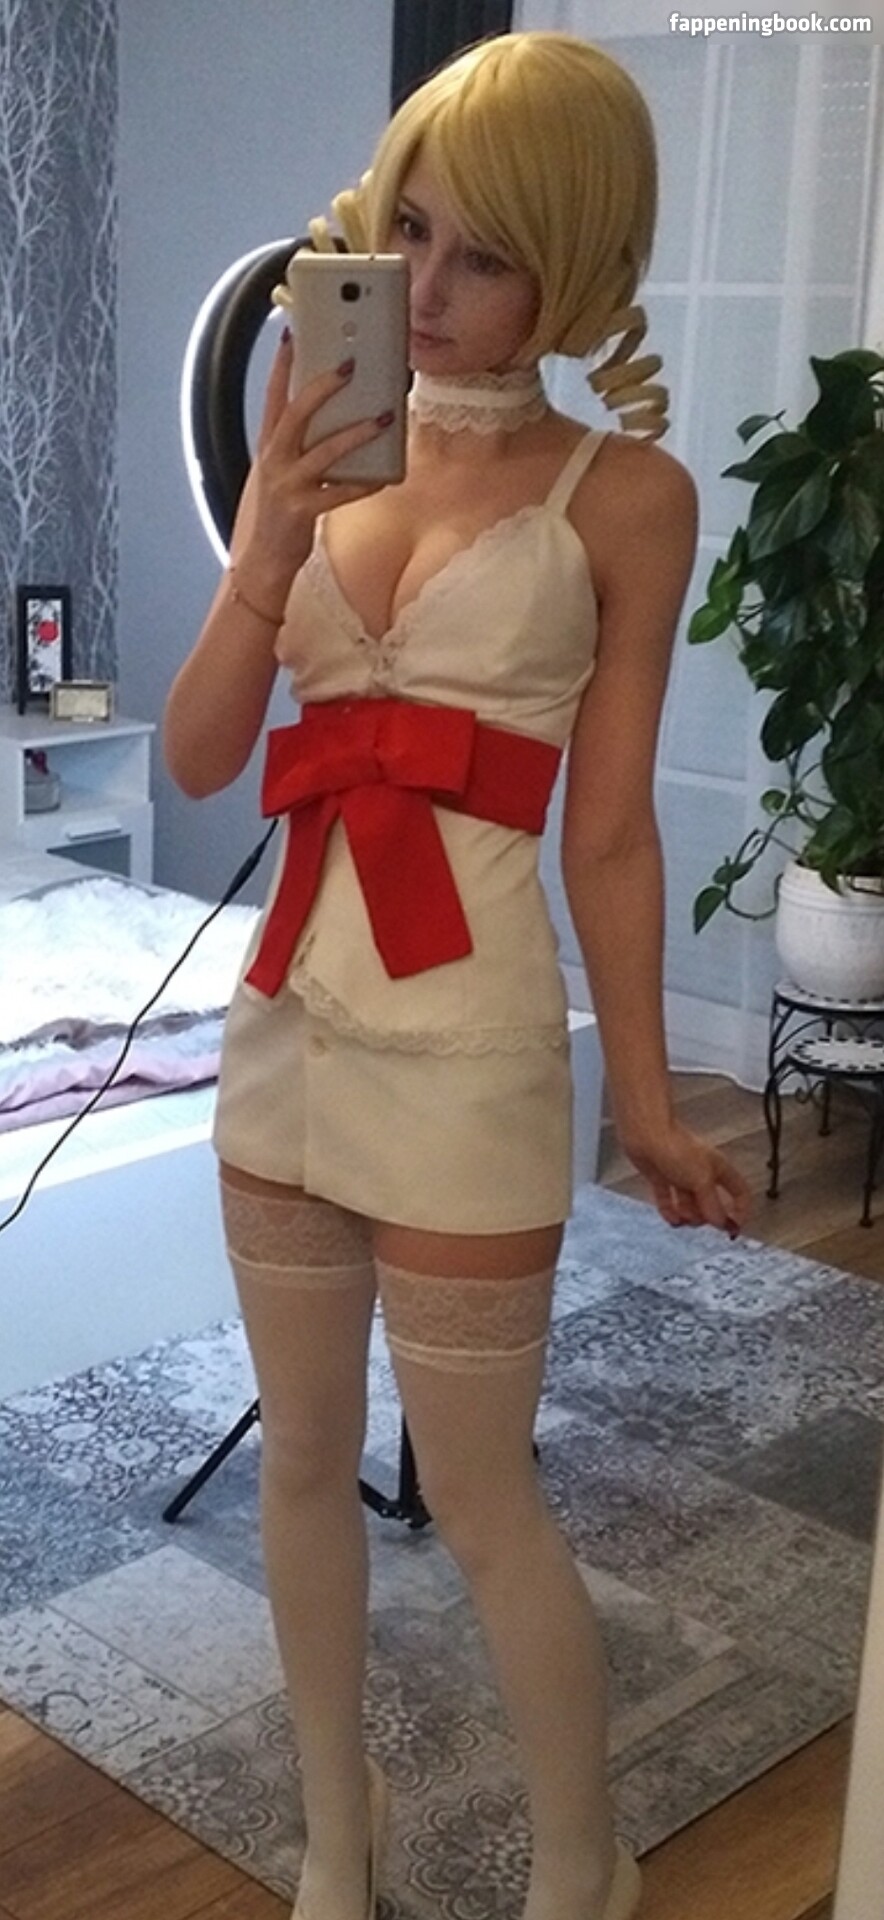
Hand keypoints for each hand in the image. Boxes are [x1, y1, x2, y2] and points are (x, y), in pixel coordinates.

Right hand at [240, 329, 390, 584]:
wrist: (264, 561)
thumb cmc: (281, 513)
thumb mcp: (283, 472)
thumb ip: (303, 446)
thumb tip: (340, 419)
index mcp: (269, 446)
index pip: (274, 396)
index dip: (280, 365)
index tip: (291, 333)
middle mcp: (274, 460)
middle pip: (296, 413)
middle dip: (321, 386)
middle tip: (349, 365)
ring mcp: (286, 485)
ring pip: (324, 450)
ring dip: (356, 432)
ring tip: (384, 416)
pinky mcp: (302, 510)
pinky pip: (340, 493)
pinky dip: (364, 484)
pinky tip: (385, 478)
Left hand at [621, 1116, 752, 1237]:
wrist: (646, 1135)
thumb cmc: (677, 1149)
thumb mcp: (702, 1180)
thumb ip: (713, 1204)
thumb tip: (722, 1224)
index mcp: (720, 1169)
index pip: (740, 1192)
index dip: (740, 1211)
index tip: (732, 1229)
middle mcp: (703, 1173)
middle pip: (712, 1204)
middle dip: (706, 1217)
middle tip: (697, 1220)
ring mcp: (682, 1176)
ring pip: (690, 1204)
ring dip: (687, 1216)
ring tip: (681, 1218)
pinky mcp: (662, 1178)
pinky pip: (669, 1201)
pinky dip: (670, 1212)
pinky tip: (671, 1219)